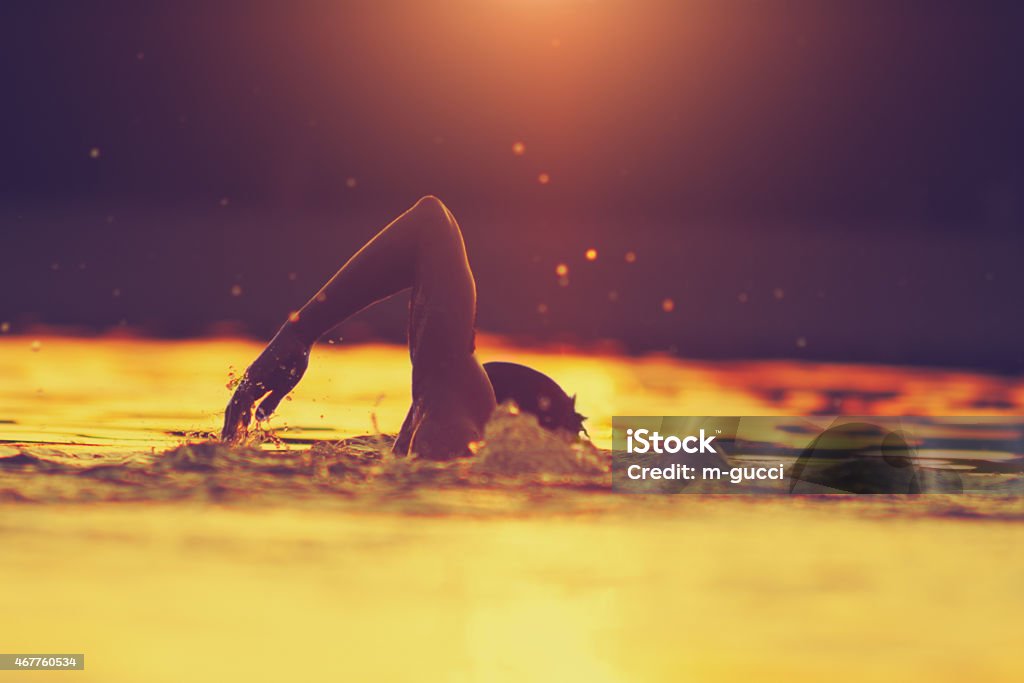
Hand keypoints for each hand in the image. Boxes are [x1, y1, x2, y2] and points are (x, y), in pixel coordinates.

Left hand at [221, 326, 310, 442]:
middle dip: (230, 427)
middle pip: (234, 408)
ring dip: (233, 422)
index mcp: (255, 387)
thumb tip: (258, 419)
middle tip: (226, 445)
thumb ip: (271, 402)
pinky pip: (247, 394)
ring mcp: (250, 378)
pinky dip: (244, 409)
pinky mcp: (255, 373)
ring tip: (230, 439)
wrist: (297, 340)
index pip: (242, 409)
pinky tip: (244, 423)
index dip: (237, 424)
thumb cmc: (292, 362)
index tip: (235, 440)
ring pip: (236, 403)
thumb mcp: (282, 388)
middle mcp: (249, 383)